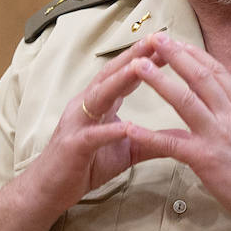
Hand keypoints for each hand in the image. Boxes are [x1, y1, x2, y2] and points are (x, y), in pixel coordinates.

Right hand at [24, 37, 164, 214]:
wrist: (48, 190)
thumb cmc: (84, 166)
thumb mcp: (125, 151)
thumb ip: (149, 139)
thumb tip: (182, 137)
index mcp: (99, 103)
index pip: (124, 75)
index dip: (144, 58)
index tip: (167, 44)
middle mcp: (86, 106)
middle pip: (111, 75)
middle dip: (134, 56)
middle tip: (156, 40)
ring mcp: (77, 124)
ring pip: (99, 96)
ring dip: (120, 80)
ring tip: (141, 66)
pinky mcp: (73, 147)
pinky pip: (93, 136)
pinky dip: (109, 130)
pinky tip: (127, 125)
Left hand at [124, 34, 230, 230]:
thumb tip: (218, 101)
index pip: (217, 71)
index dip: (195, 54)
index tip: (177, 40)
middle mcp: (230, 116)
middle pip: (200, 77)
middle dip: (176, 55)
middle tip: (155, 38)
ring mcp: (217, 137)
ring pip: (185, 101)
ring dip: (159, 81)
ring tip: (139, 65)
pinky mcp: (205, 160)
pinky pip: (172, 144)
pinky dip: (149, 136)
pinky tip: (130, 129)